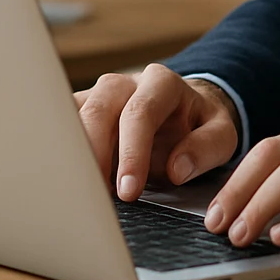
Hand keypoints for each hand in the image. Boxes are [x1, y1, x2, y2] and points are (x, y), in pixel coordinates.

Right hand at [73, 64, 239, 201]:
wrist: (184, 111)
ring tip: (72, 189)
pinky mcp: (80, 112)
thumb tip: (177, 169)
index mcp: (161, 84)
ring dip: (68, 152)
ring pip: (71, 114)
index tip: (129, 190)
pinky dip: (57, 150)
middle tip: (95, 196)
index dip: (131, 152)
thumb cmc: (200, 126)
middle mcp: (125, 84)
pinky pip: (59, 125)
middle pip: (98, 110)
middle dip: (94, 155)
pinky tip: (58, 178)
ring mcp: (98, 95)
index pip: (140, 112)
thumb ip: (206, 148)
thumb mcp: (222, 135)